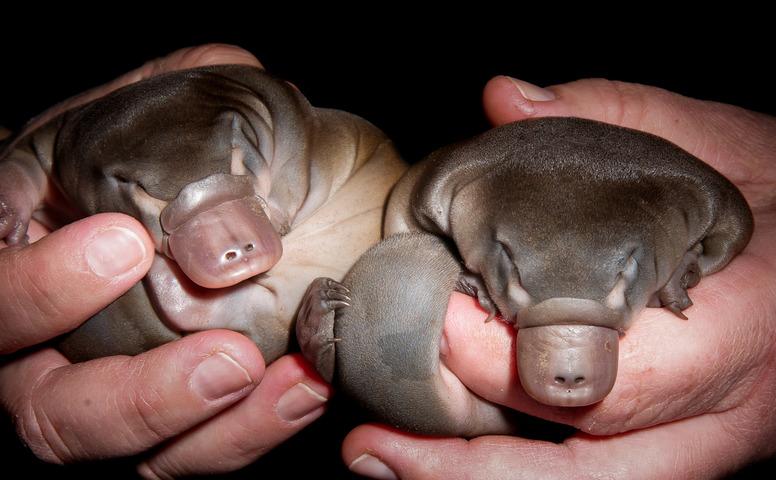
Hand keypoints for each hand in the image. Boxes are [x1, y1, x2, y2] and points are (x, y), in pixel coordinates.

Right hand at [0, 44, 330, 477]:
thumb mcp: (183, 98)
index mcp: (19, 245)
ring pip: (128, 452)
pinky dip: (251, 431)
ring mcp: (109, 383)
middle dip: (136, 397)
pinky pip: (197, 448)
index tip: (126, 246)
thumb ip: (184, 133)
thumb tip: (220, 237)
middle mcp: (46, 336)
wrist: (237, 165)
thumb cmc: (188, 128)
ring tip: (293, 384)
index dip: (37, 287)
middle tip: (227, 358)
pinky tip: (307, 388)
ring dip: (210, 431)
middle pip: (46, 410)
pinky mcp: (177, 415)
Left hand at [342, 77, 775, 477]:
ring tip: (386, 462)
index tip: (438, 319)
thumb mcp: (737, 143)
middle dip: (470, 464)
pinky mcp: (696, 454)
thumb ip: (619, 117)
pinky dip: (517, 474)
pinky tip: (448, 460)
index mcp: (761, 330)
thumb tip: (504, 100)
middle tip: (374, 444)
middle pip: (591, 470)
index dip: (517, 362)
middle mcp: (739, 414)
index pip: (622, 379)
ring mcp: (718, 447)